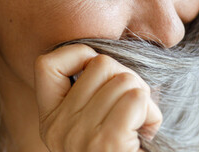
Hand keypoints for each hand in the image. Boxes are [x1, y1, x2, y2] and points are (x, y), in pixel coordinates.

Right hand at [34, 44, 162, 151]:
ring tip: (139, 128)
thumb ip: (92, 96)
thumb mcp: (91, 127)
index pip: (47, 63)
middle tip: (132, 114)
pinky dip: (151, 114)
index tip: (100, 78)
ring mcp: (80, 135)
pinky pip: (137, 98)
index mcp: (50, 121)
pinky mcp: (106, 142)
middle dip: (128, 81)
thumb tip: (111, 59)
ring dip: (145, 102)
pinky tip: (146, 133)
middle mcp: (58, 127)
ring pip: (125, 79)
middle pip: (101, 64)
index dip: (79, 55)